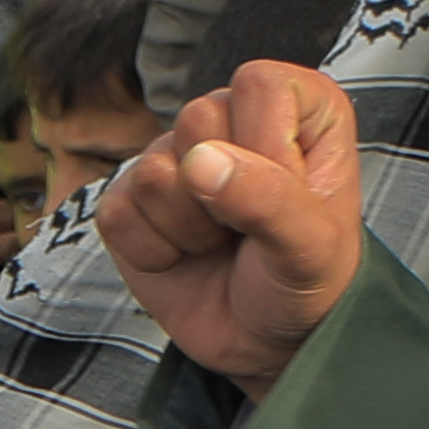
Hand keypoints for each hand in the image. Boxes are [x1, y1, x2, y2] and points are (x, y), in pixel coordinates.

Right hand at [99, 60, 364, 390]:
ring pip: (152, 171)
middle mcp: (232, 117)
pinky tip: (184, 257)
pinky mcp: (129, 198)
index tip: (291, 195)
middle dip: (224, 195)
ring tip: (222, 243)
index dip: (266, 147)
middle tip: (251, 229)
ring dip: (190, 229)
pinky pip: (117, 214)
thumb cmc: (305, 282)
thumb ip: (269, 199)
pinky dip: (153, 252)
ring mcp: (175, 156)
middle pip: (196, 119)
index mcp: (297, 106)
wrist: (265, 342)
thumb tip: (199, 161)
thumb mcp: (311, 247)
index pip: (259, 86)